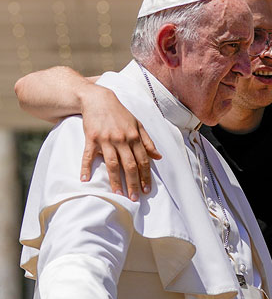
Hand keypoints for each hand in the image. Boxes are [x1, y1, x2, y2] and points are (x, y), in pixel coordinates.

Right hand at [79, 84, 161, 200]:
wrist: (99, 100)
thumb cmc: (120, 114)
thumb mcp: (138, 125)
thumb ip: (148, 141)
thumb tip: (158, 156)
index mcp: (134, 137)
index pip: (142, 160)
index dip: (146, 176)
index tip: (147, 189)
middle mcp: (122, 139)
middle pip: (129, 165)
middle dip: (134, 183)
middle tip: (135, 198)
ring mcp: (106, 139)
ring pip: (112, 164)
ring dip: (115, 180)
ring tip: (119, 194)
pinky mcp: (91, 138)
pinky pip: (88, 155)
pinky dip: (86, 167)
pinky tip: (85, 180)